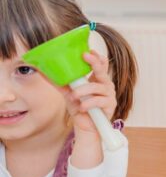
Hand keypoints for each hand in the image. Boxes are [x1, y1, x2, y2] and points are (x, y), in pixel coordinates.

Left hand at [57, 51, 116, 167]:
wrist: (85, 126)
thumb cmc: (80, 107)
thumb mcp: (68, 93)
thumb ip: (60, 83)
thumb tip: (43, 72)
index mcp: (97, 79)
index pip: (101, 64)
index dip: (97, 57)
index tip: (88, 51)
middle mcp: (106, 85)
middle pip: (103, 70)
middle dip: (95, 62)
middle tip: (86, 56)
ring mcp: (109, 95)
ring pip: (98, 86)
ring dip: (84, 90)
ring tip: (74, 96)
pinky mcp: (110, 105)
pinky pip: (99, 101)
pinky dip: (89, 103)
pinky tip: (82, 107)